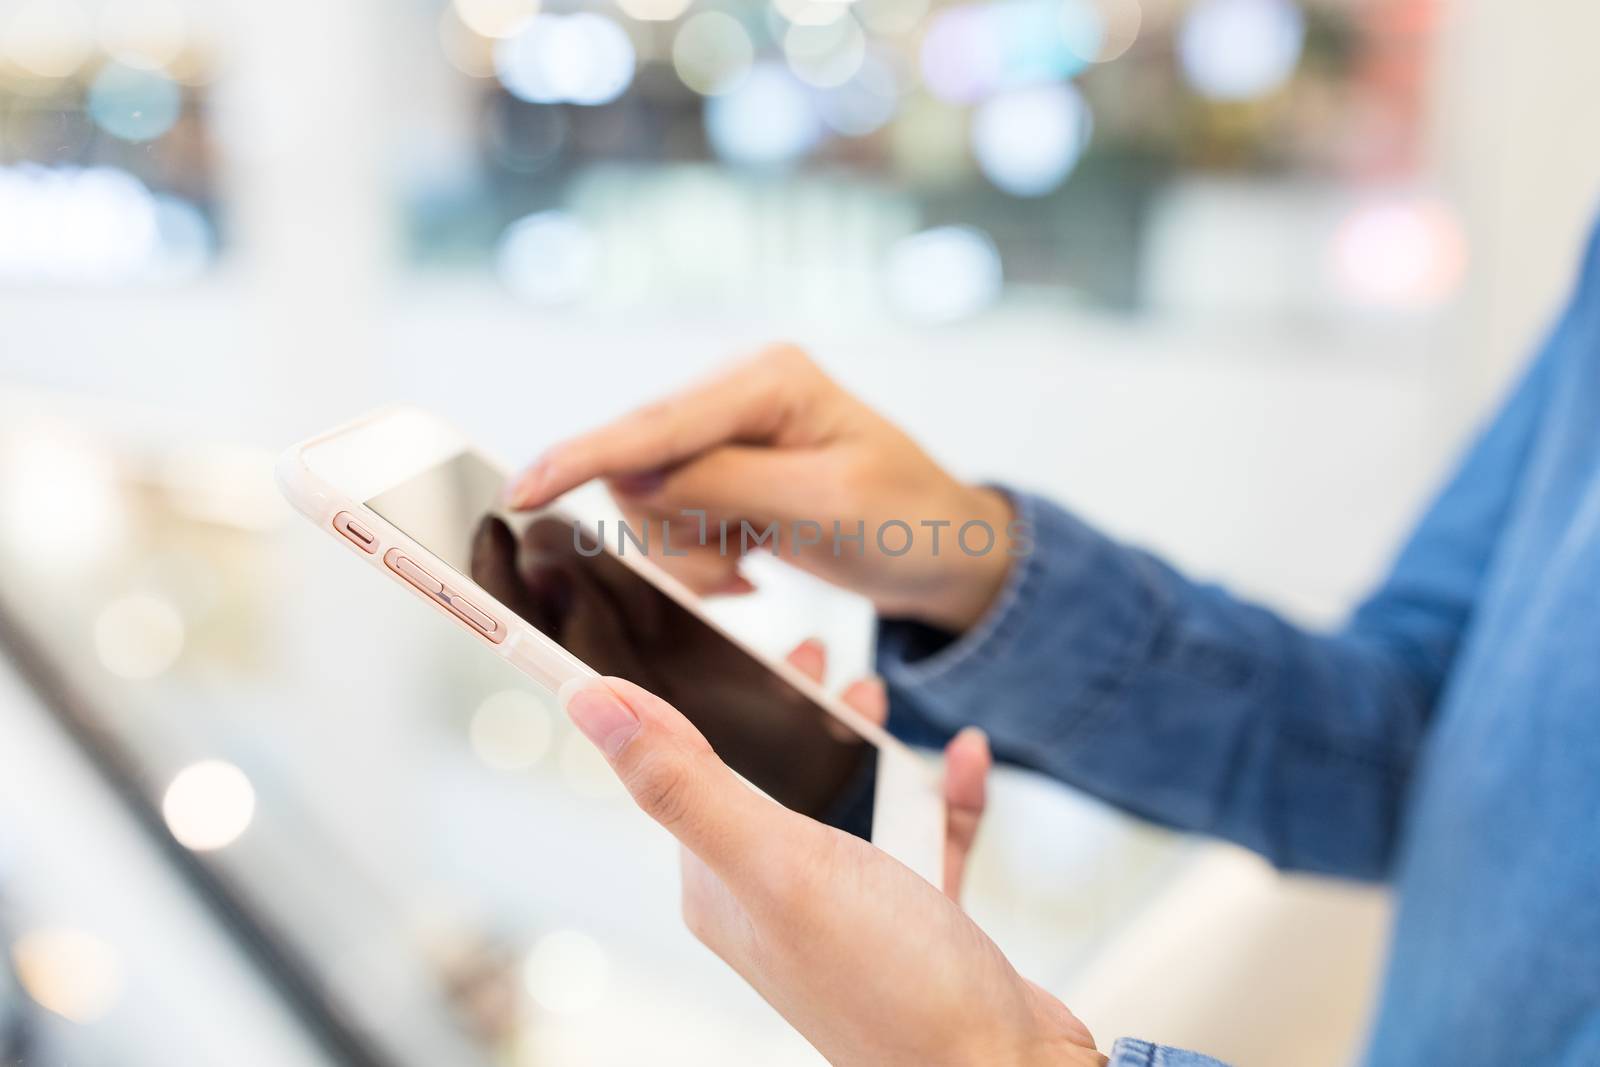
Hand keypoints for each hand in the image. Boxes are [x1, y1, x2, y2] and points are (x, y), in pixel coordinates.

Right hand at [506, 345, 1015, 632]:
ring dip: (692, 553)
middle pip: (642, 468)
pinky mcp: (721, 469)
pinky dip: (701, 557)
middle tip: (742, 568)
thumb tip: (639, 481)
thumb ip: (728, 487)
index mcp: (770, 378)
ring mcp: (726, 432)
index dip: (583, 458)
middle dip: (677, 534)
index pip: (657, 424)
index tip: (522, 490)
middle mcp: (738, 392)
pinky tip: (751, 560)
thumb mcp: (827, 507)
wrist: (944, 549)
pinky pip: (672, 520)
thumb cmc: (908, 521)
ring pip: (650, 503)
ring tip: (756, 562)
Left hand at [556, 671, 1105, 1066]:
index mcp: (720, 884)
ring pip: (845, 799)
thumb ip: (685, 784)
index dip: (683, 696)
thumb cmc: (891, 980)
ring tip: (878, 696)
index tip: (696, 628)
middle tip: (811, 656)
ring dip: (863, 745)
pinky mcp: (915, 920)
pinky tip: (962, 758)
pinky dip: (938, 793)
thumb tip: (587, 704)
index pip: (679, 769)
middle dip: (786, 711)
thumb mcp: (777, 865)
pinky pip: (919, 834)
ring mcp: (847, 911)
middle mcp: (774, 897)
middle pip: (767, 775)